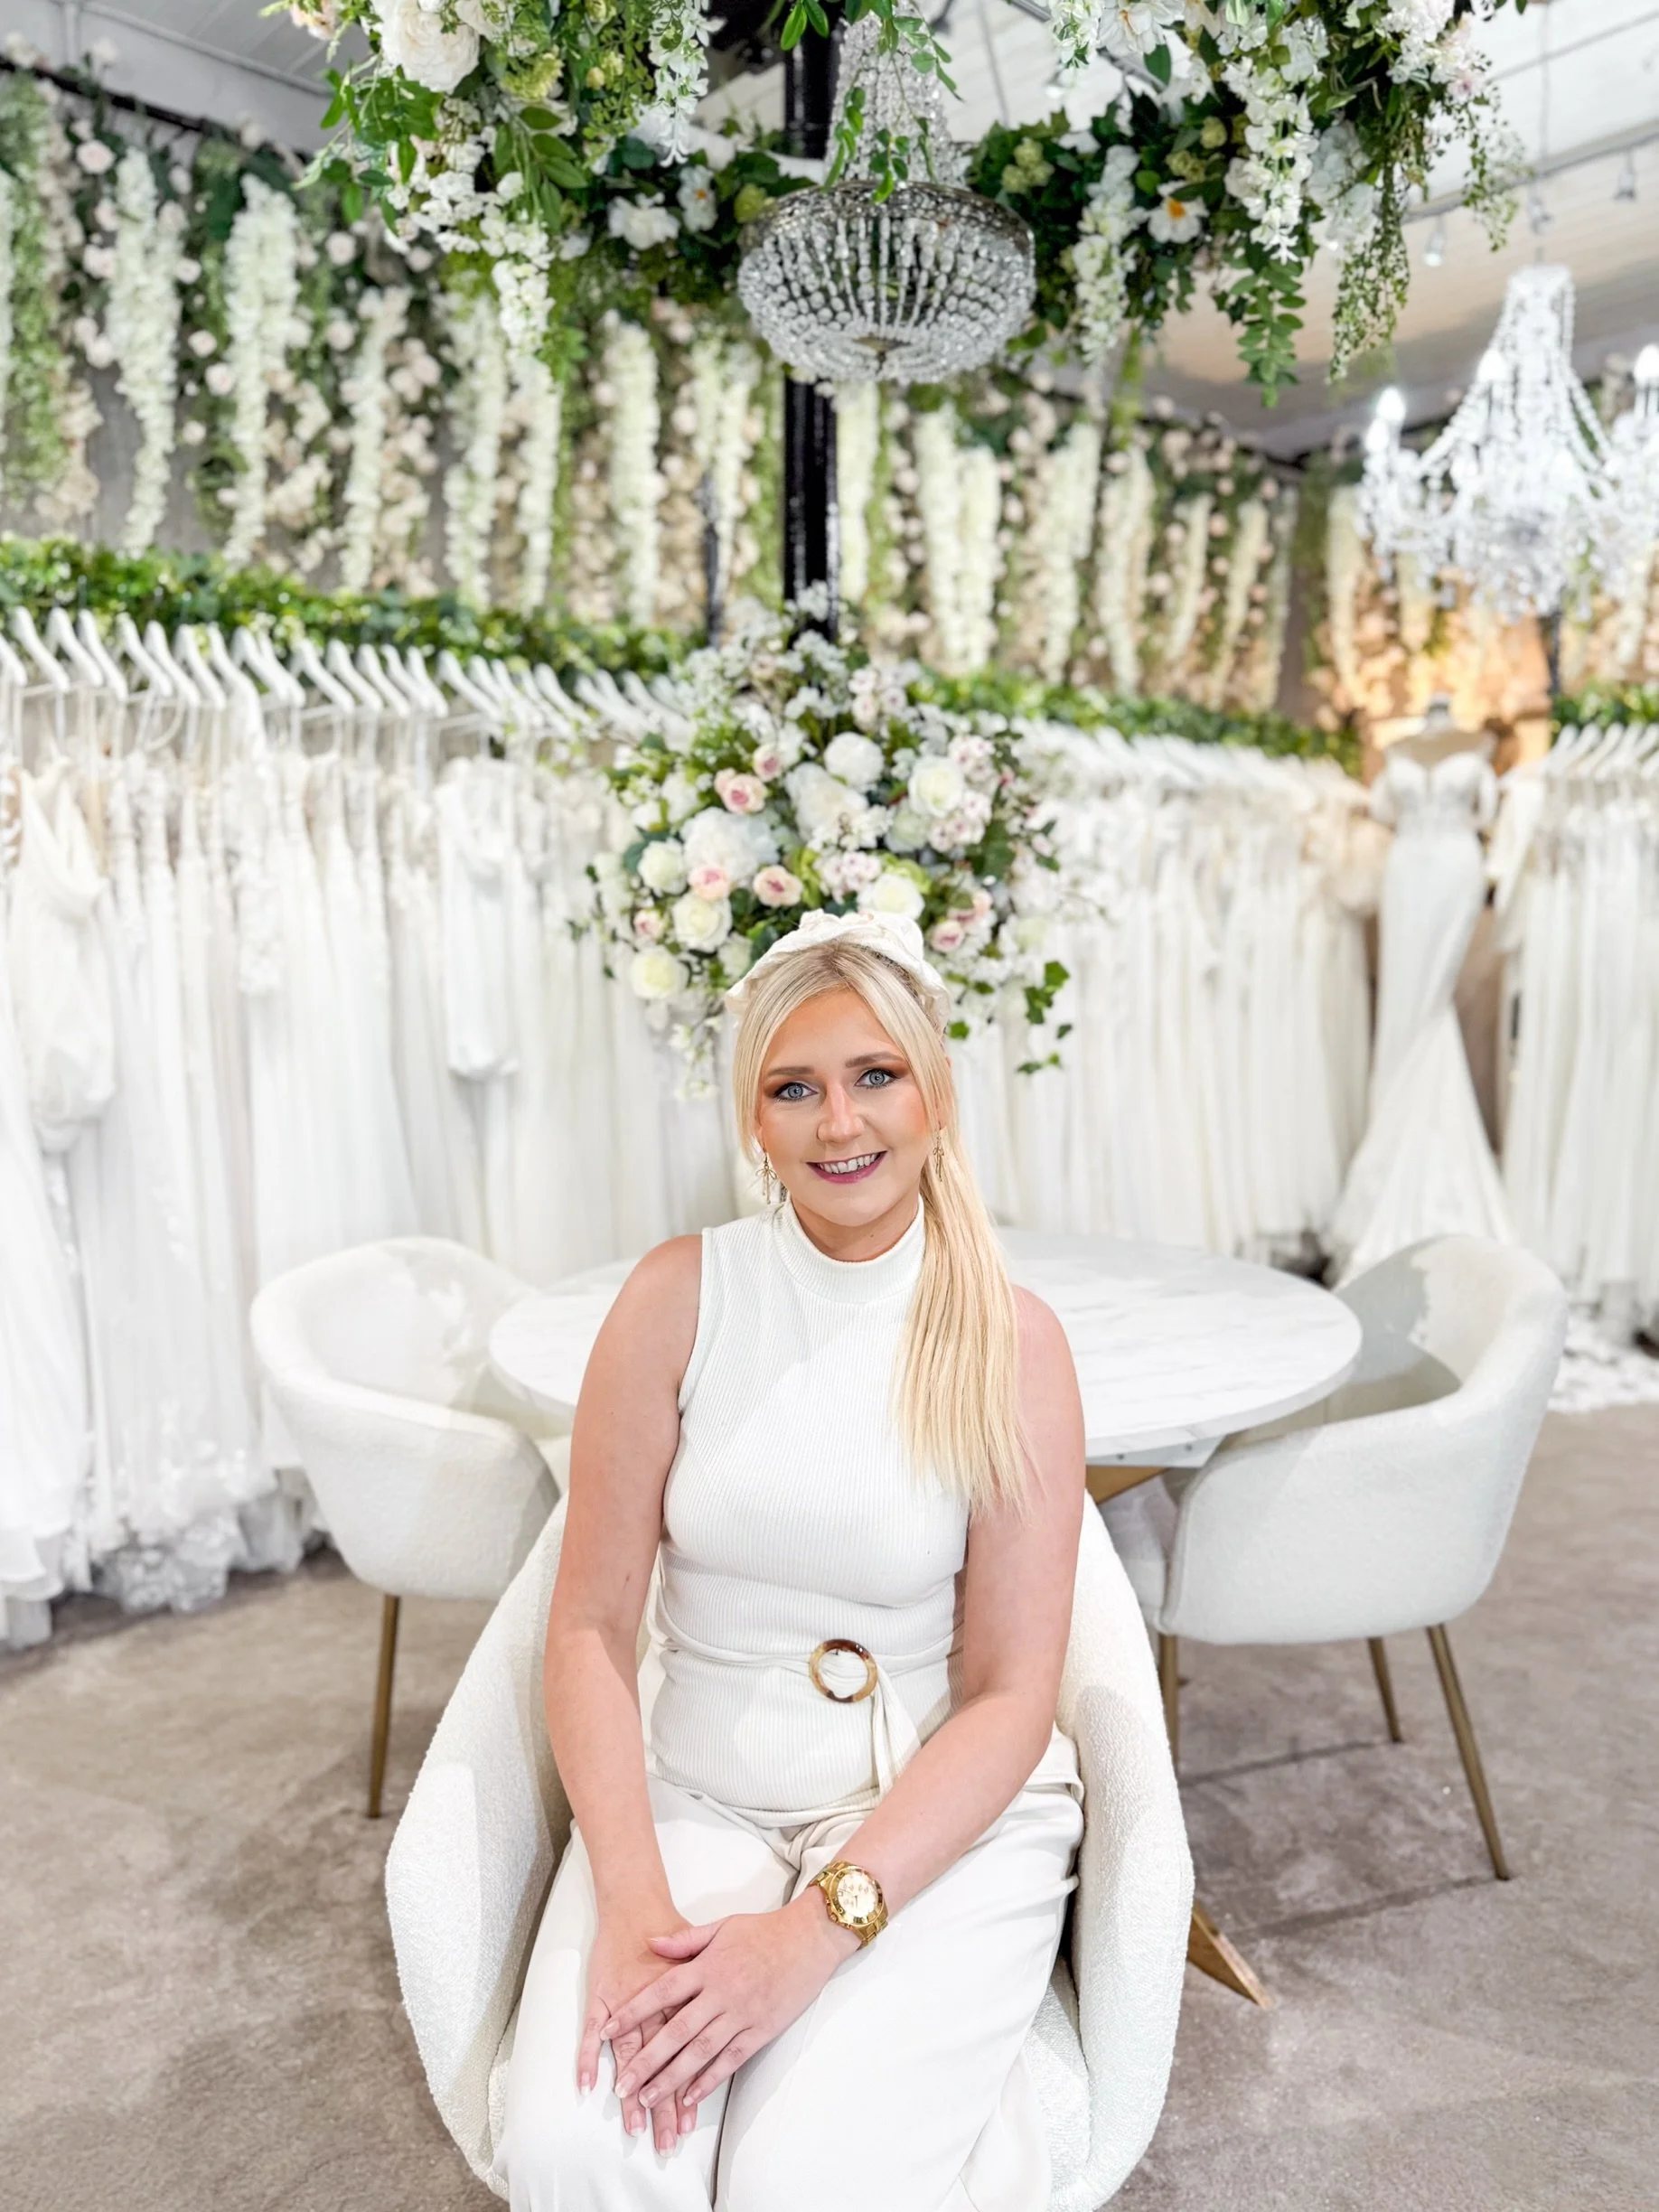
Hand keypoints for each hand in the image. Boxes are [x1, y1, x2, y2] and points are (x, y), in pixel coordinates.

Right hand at [579, 1910, 694, 2153]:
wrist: (638, 1902)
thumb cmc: (672, 1929)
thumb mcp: (706, 1952)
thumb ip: (715, 1990)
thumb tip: (732, 2015)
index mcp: (686, 2000)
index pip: (689, 2054)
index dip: (689, 2089)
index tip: (690, 2124)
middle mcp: (658, 2007)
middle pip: (663, 2063)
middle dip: (664, 2104)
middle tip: (666, 2142)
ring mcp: (626, 2002)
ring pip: (631, 2054)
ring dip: (632, 2092)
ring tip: (635, 2128)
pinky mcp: (602, 1995)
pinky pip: (592, 2031)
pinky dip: (588, 2058)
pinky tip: (586, 2086)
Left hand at [607, 1892, 857, 2125]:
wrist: (810, 1938)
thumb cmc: (764, 1931)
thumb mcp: (722, 1926)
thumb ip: (685, 1940)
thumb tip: (651, 1943)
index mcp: (708, 1966)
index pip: (662, 1991)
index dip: (633, 2011)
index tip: (607, 2030)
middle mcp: (721, 1993)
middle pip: (676, 2032)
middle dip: (646, 2061)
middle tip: (622, 2086)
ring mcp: (742, 2014)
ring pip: (701, 2052)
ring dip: (672, 2079)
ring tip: (648, 2098)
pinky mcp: (762, 2030)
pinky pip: (732, 2059)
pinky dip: (710, 2080)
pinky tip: (691, 2096)